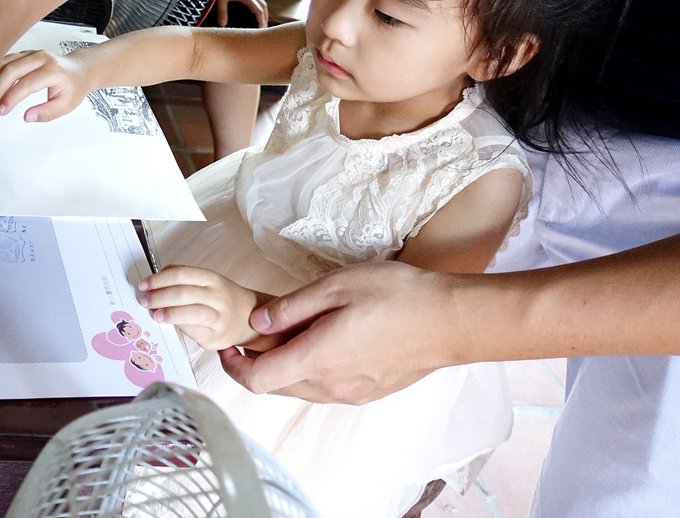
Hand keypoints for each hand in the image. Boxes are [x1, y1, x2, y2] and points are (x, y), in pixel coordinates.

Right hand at [0, 49, 90, 121]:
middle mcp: (41, 58)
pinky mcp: (25, 53)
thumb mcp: (66, 105)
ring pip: (5, 63)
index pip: (26, 84)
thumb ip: (47, 113)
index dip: (11, 98)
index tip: (2, 110)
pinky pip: (6, 60)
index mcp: (53, 70)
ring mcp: (32, 53)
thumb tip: (27, 117)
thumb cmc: (73, 87)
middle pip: (12, 70)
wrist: (78, 70)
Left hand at [138, 265, 262, 350]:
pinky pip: (192, 331)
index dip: (158, 279)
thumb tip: (154, 283)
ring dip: (167, 313)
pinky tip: (168, 324)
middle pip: (182, 293)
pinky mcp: (215, 337)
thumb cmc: (221, 299)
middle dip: (158, 297)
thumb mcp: (206, 281)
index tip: (144, 284)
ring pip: (189, 313)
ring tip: (155, 314)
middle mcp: (217, 296)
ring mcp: (219, 318)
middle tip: (144, 300)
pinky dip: (177, 326)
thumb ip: (183, 279)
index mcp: (211, 278)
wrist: (248, 319)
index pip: (181, 274)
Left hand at [215, 0, 268, 26]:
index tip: (261, 29)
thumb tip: (222, 24)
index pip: (258, 10)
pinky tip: (255, 11)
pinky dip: (259, 7)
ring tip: (262, 21)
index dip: (261, 20)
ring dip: (264, 12)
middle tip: (264, 28)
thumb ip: (222, 11)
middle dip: (265, 17)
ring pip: (261, 2)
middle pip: (263, 6)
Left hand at [217, 262, 464, 403]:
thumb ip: (290, 307)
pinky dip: (310, 370)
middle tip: (255, 332)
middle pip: (275, 387)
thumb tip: (256, 323)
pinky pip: (325, 388)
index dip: (233, 366)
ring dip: (285, 367)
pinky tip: (322, 340)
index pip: (257, 380)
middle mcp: (330, 386)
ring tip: (290, 331)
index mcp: (317, 359)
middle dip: (257, 363)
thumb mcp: (335, 286)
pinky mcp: (368, 393)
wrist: (452, 321)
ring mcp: (351, 394)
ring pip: (300, 389)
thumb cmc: (397, 296)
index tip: (227, 345)